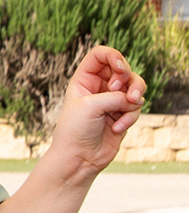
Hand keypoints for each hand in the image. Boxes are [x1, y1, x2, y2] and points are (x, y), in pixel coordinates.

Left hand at [51, 45, 146, 176]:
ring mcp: (112, 101)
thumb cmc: (75, 130)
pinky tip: (117, 128)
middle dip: (128, 78)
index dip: (113, 56)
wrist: (78, 157)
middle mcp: (99, 87)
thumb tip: (136, 99)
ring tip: (131, 104)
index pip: (100, 55)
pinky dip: (130, 116)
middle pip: (123, 69)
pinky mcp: (122, 115)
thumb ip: (115, 96)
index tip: (119, 68)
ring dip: (135, 94)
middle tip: (121, 90)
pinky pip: (136, 108)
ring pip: (135, 87)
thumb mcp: (91, 106)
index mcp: (83, 79)